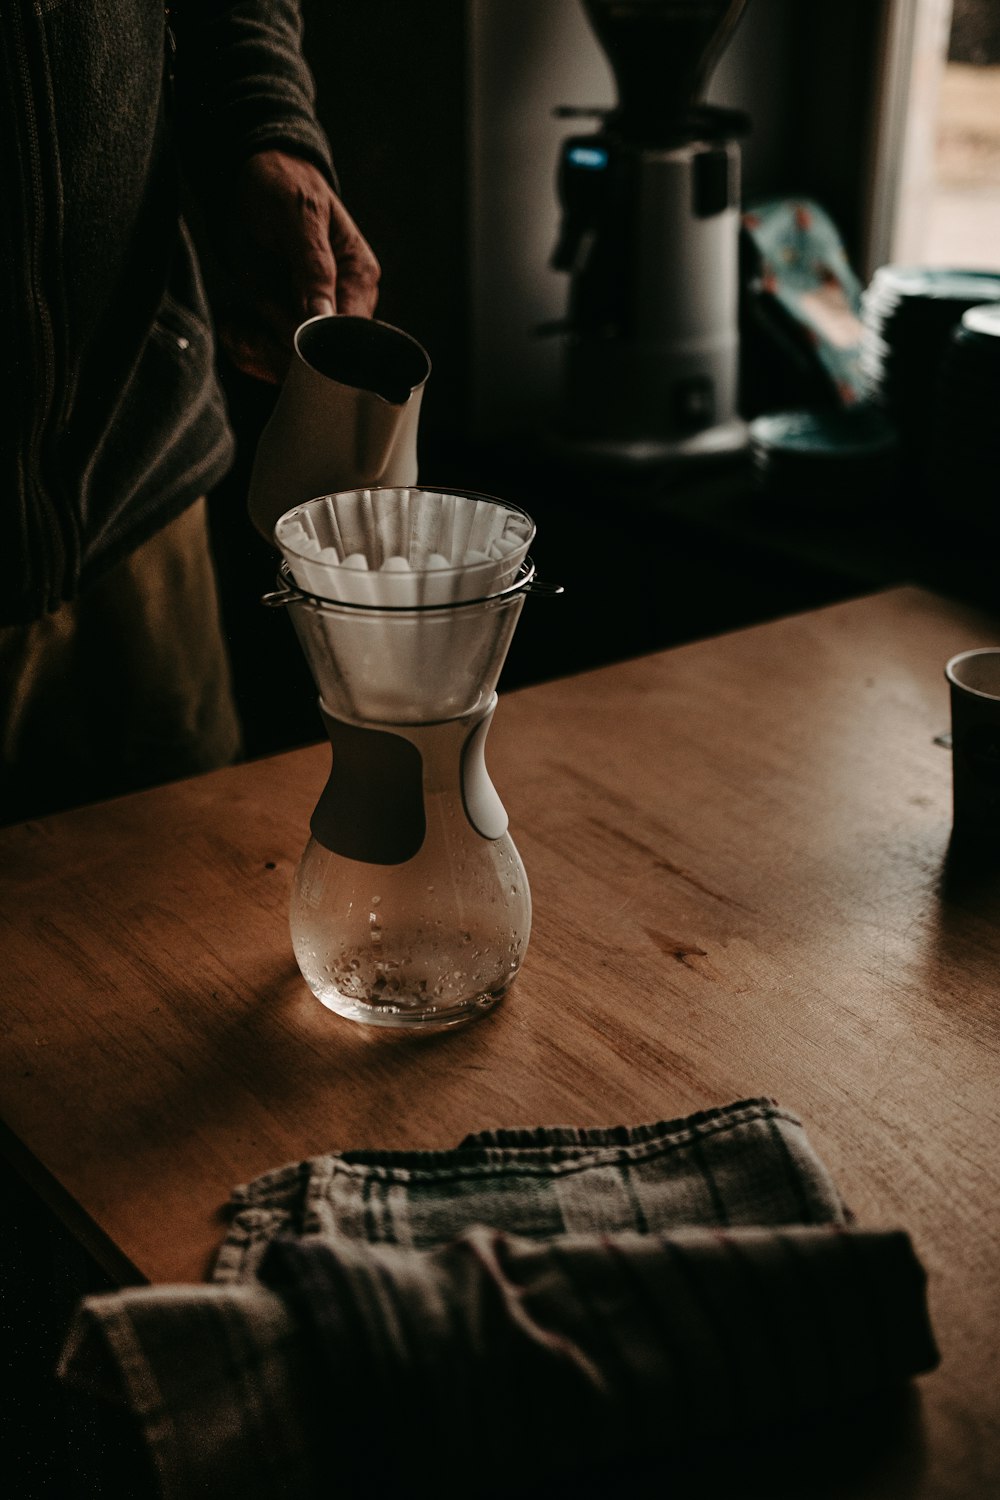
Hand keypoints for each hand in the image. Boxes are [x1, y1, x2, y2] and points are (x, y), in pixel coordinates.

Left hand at [216, 149, 380, 382]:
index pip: (348, 333)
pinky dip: (247, 351)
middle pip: (321, 357)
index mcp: (358, 278)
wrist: (250, 177)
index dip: (316, 342)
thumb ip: (313, 265)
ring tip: (235, 326)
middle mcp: (341, 305)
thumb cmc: (282, 185)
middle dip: (279, 344)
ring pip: (292, 365)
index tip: (282, 330)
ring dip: (258, 351)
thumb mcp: (298, 215)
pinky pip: (270, 357)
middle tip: (250, 313)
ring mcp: (313, 317)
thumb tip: (323, 314)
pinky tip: (234, 328)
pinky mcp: (285, 322)